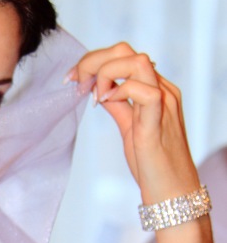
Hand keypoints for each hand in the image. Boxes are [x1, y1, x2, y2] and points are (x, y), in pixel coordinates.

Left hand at [68, 43, 199, 204]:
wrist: (171, 191)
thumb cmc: (152, 164)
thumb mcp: (129, 128)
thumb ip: (119, 106)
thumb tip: (101, 92)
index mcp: (155, 88)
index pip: (123, 55)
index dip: (92, 61)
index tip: (72, 79)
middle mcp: (163, 89)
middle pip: (126, 51)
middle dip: (92, 61)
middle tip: (75, 83)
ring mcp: (164, 103)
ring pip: (136, 62)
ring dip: (105, 73)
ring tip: (93, 97)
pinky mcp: (158, 121)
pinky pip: (143, 91)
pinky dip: (120, 91)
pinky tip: (105, 104)